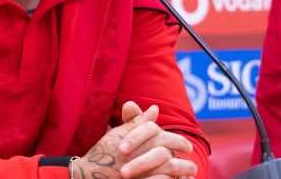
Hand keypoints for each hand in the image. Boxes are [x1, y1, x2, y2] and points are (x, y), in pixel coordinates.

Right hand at [70, 102, 196, 178]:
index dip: (177, 142)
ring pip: (165, 171)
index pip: (163, 138)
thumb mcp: (120, 133)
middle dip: (182, 161)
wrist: (88, 173)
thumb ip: (138, 121)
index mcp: (137, 140)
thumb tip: (155, 109)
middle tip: (192, 165)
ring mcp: (138, 170)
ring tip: (190, 175)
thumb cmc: (105, 152)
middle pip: (166, 155)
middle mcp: (139, 154)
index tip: (187, 147)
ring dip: (179, 173)